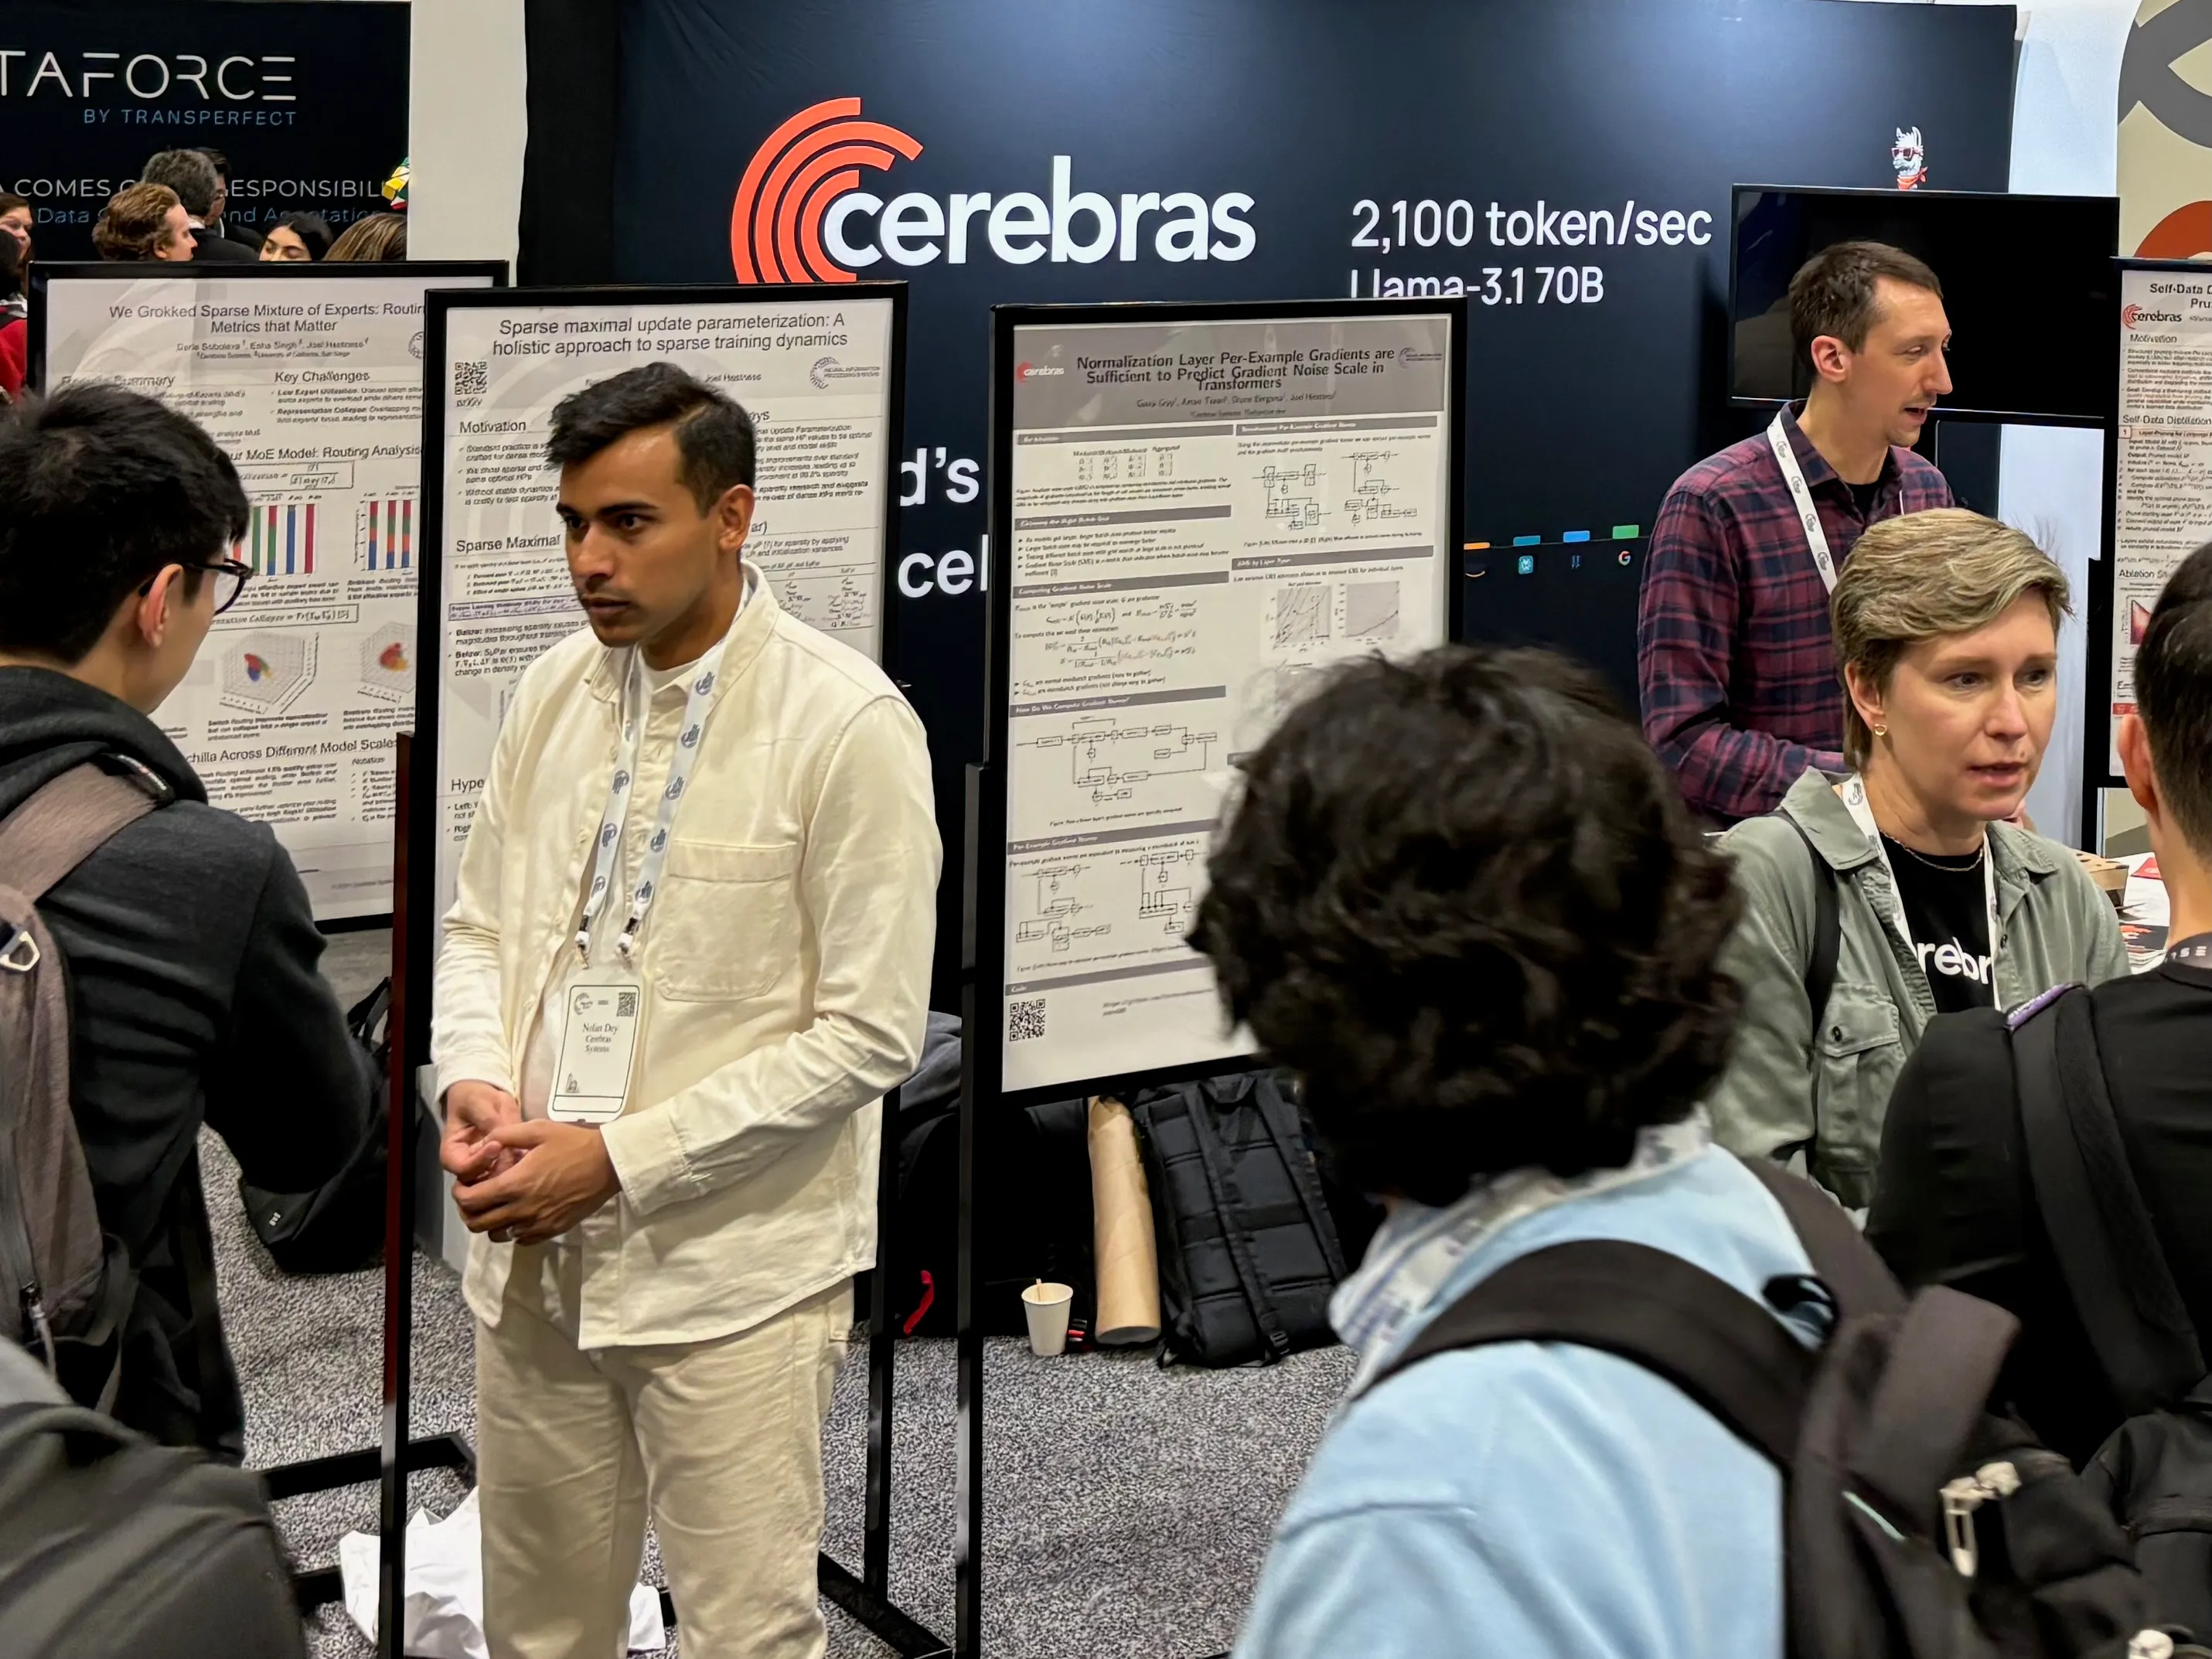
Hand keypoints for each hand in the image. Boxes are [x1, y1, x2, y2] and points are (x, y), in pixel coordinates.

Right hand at [441, 1081, 520, 1182]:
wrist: (486, 1097)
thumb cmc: (474, 1099)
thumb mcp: (478, 1103)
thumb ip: (488, 1122)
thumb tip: (503, 1140)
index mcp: (452, 1153)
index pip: (462, 1167)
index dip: (479, 1160)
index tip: (496, 1145)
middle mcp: (466, 1166)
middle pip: (478, 1181)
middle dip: (498, 1169)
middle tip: (514, 1153)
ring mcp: (484, 1168)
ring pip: (496, 1180)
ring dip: (511, 1171)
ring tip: (524, 1154)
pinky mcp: (501, 1164)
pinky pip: (510, 1173)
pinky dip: (520, 1167)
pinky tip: (532, 1156)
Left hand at [453, 1120, 621, 1245]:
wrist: (609, 1164)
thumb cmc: (574, 1144)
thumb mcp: (538, 1129)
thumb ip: (506, 1134)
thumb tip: (484, 1142)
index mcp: (515, 1184)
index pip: (471, 1201)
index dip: (459, 1194)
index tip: (464, 1185)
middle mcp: (521, 1209)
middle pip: (478, 1224)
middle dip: (469, 1211)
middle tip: (475, 1197)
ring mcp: (537, 1224)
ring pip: (497, 1236)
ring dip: (490, 1223)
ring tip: (497, 1206)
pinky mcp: (551, 1231)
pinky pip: (520, 1240)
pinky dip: (513, 1230)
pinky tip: (520, 1214)